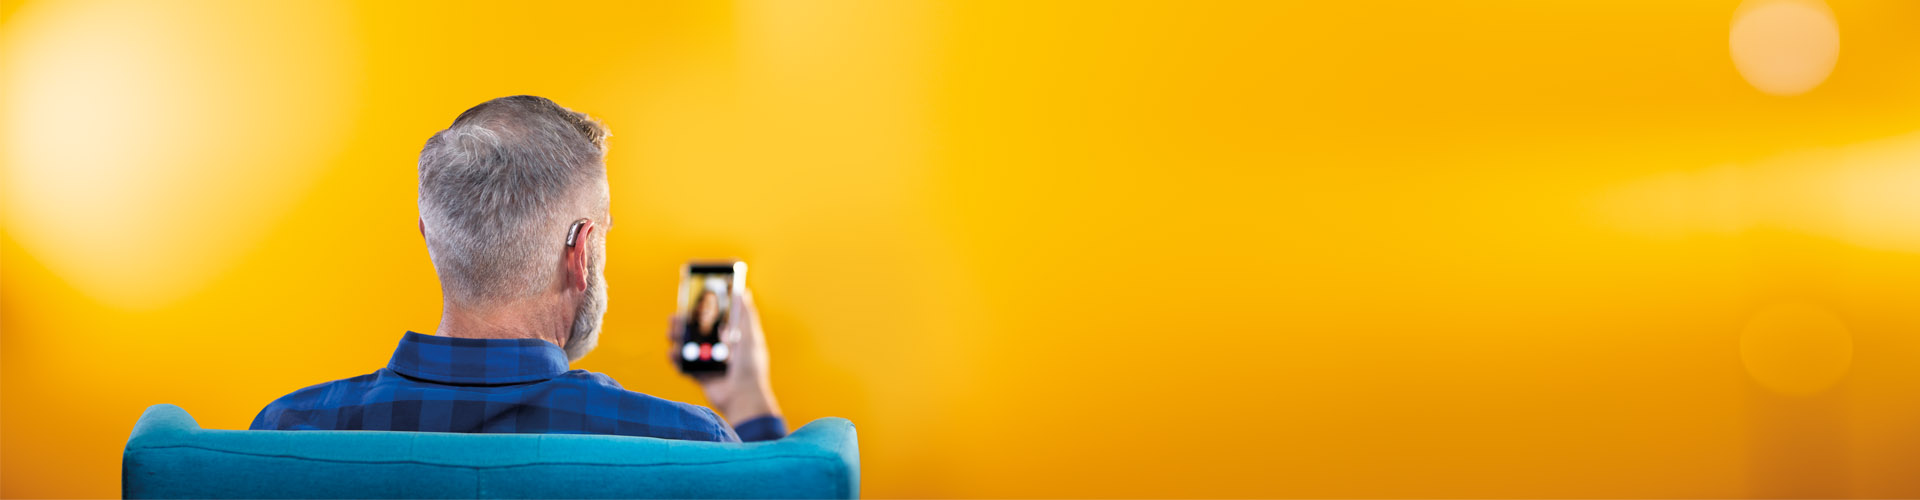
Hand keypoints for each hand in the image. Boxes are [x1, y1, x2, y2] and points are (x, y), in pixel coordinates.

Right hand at [669, 288, 780, 422]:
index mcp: (734, 339)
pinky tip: (671, 353)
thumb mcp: (751, 337)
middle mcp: (721, 350)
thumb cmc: (751, 367)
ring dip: (678, 340)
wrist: (743, 398)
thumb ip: (746, 315)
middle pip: (698, 334)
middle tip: (674, 319)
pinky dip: (676, 360)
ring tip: (671, 333)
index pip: (716, 321)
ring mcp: (710, 364)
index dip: (702, 312)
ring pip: (689, 349)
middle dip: (685, 325)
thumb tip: (742, 291)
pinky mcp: (702, 378)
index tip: (690, 302)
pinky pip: (685, 367)